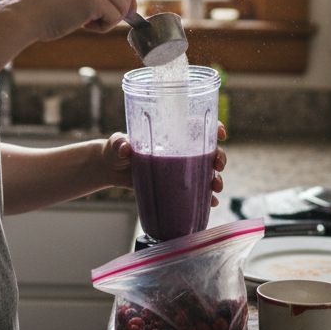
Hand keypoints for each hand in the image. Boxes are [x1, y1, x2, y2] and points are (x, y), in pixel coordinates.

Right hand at [4, 0, 135, 40]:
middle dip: (119, 10)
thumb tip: (124, 3)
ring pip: (122, 5)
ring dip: (109, 20)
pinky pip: (115, 17)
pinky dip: (103, 27)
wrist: (25, 16)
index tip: (121, 11)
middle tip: (99, 21)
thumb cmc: (43, 11)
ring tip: (86, 23)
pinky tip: (84, 26)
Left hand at [98, 122, 228, 206]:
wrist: (109, 169)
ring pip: (205, 171)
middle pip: (207, 150)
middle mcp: (178, 150)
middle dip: (218, 157)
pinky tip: (211, 203)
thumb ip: (120, 143)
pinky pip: (194, 191)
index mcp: (170, 134)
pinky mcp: (173, 184)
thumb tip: (125, 148)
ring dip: (216, 179)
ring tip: (216, 188)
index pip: (197, 126)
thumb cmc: (115, 148)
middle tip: (218, 165)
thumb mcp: (117, 143)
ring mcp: (178, 168)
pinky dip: (205, 197)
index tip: (221, 133)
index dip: (214, 127)